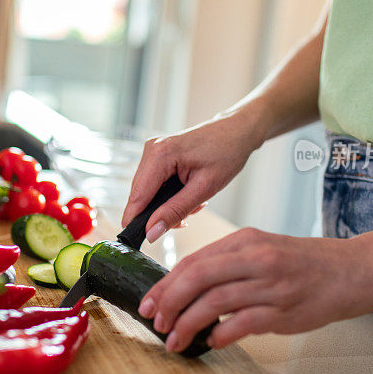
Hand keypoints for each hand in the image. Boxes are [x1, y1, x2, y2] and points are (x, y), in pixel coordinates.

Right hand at [122, 112, 263, 241]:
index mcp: (160, 155)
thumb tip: (151, 232)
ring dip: (167, 204)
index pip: (137, 197)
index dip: (135, 222)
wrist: (236, 131)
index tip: (139, 242)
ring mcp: (153, 151)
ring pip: (147, 192)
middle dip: (160, 213)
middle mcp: (151, 150)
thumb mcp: (204, 188)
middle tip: (187, 217)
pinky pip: (154, 184)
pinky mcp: (157, 155)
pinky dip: (169, 195)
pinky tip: (188, 194)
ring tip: (194, 203)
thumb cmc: (227, 153)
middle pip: (140, 196)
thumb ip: (175, 211)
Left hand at [137, 227, 371, 351]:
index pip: (194, 261)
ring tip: (176, 340)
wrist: (351, 270)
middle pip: (198, 277)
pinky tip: (211, 341)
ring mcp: (271, 284)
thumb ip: (228, 263)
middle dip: (169, 302)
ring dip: (188, 324)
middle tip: (156, 321)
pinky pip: (242, 324)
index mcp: (245, 240)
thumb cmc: (303, 262)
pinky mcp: (284, 310)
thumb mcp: (263, 248)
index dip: (166, 283)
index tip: (150, 302)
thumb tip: (188, 288)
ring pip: (215, 302)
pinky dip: (221, 334)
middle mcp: (256, 258)